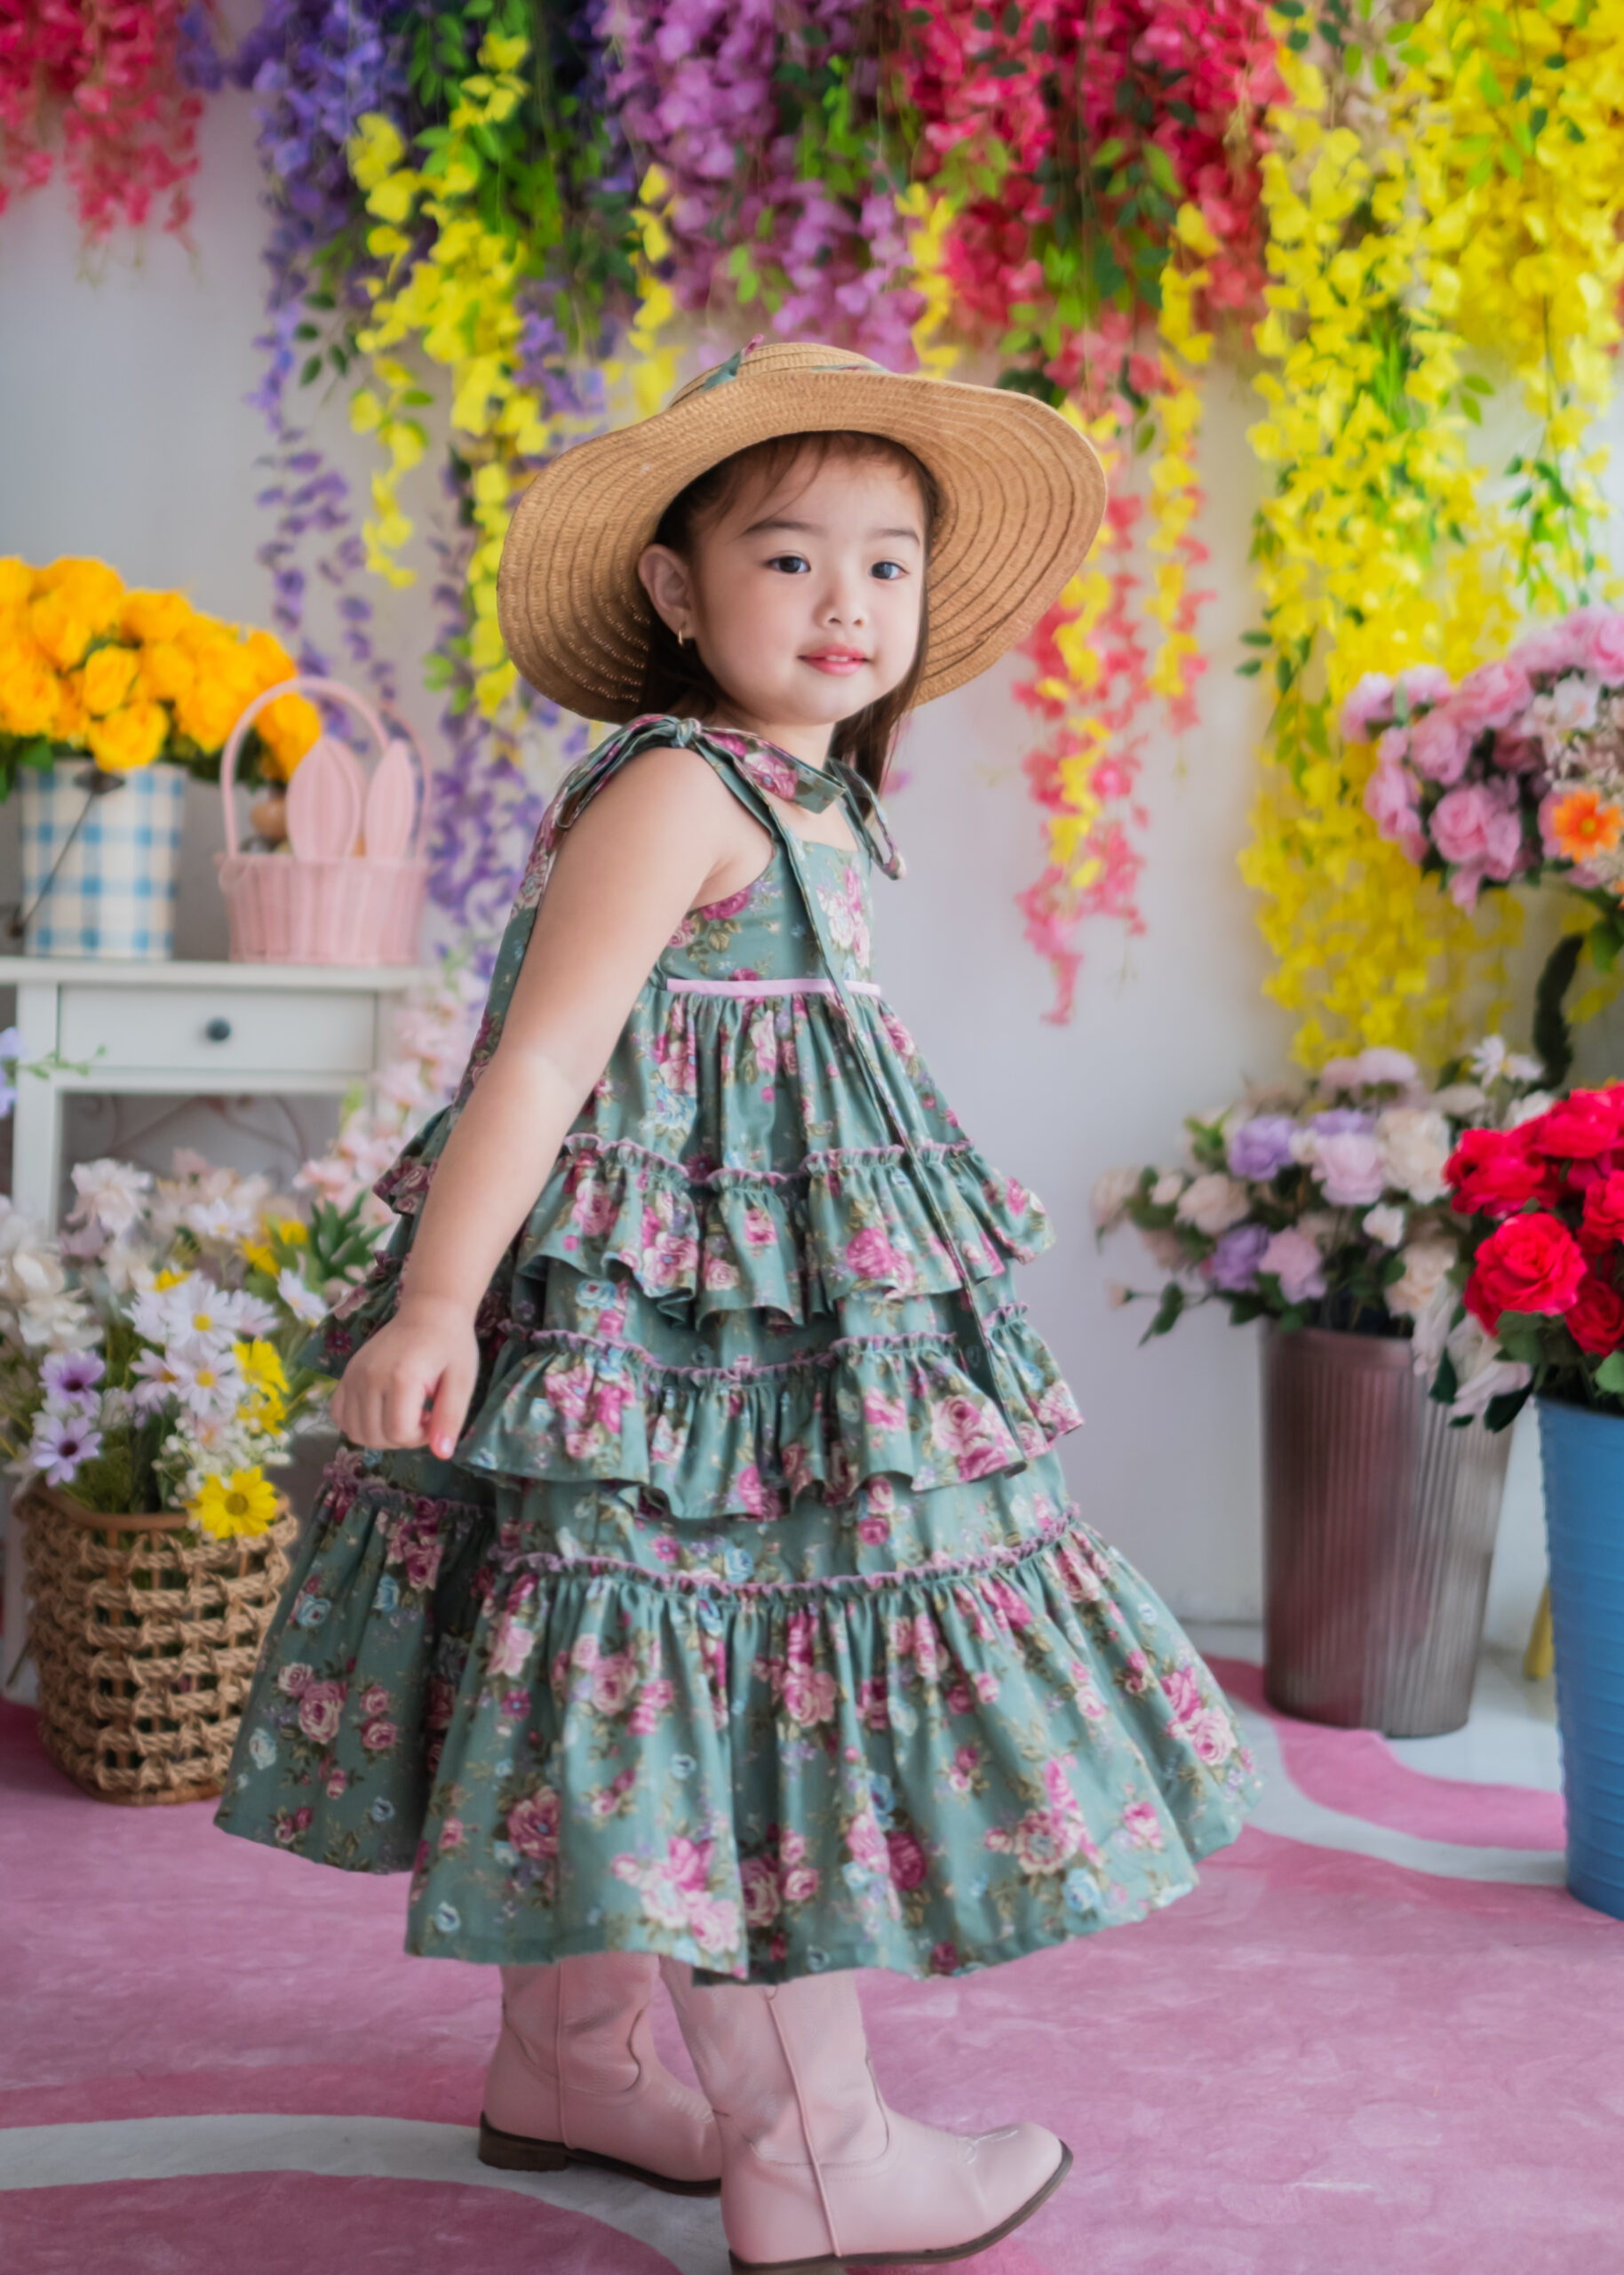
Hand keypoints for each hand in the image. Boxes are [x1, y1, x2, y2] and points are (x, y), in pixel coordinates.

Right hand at [328, 1295, 478, 1459]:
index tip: (433, 1417)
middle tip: (421, 1414)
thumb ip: (450, 1418)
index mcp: (401, 1378)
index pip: (399, 1434)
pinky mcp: (345, 1374)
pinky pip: (339, 1415)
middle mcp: (369, 1377)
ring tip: (402, 1412)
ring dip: (380, 1434)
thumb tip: (442, 1454)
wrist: (429, 1312)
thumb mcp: (462, 1381)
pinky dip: (358, 1423)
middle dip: (402, 1437)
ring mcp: (352, 1375)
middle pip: (375, 1437)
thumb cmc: (450, 1345)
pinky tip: (381, 1410)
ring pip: (355, 1431)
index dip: (420, 1437)